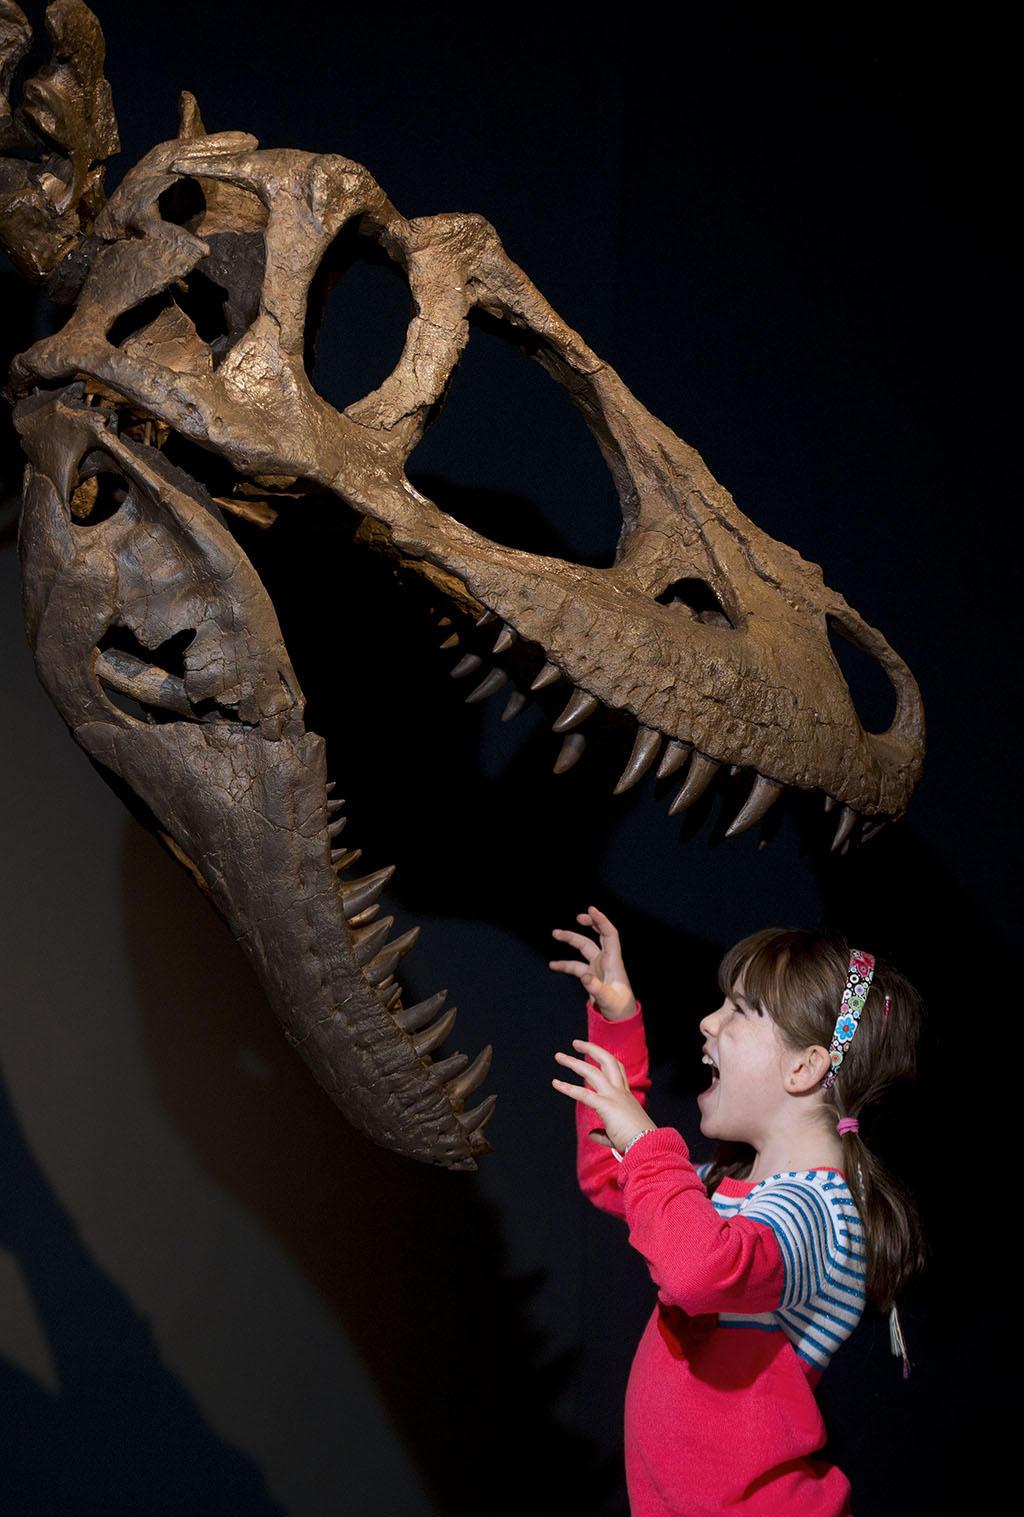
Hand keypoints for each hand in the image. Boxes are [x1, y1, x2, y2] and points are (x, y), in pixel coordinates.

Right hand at [549, 905, 635, 1020]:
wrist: (621, 1019)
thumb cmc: (619, 1009)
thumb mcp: (607, 1000)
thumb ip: (595, 988)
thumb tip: (584, 975)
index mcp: (614, 962)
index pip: (609, 934)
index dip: (601, 921)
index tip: (591, 909)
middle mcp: (607, 960)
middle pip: (598, 936)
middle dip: (589, 923)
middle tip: (578, 916)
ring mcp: (598, 967)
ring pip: (584, 947)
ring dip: (571, 940)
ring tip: (555, 933)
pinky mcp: (591, 975)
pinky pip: (576, 965)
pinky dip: (565, 964)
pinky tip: (553, 965)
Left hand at [552, 1040, 655, 1152]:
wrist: (648, 1147)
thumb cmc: (637, 1143)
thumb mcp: (619, 1134)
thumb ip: (604, 1132)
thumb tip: (592, 1134)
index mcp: (626, 1096)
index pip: (617, 1070)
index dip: (605, 1058)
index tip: (593, 1052)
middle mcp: (621, 1092)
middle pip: (607, 1061)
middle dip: (591, 1049)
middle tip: (576, 1043)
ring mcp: (614, 1097)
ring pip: (592, 1072)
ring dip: (574, 1062)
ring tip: (559, 1056)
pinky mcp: (607, 1106)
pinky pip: (584, 1094)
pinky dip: (568, 1087)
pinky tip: (556, 1083)